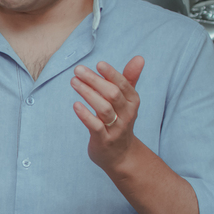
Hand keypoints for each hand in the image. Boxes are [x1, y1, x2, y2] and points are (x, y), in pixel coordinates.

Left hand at [71, 56, 144, 170]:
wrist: (121, 155)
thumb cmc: (120, 121)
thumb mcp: (127, 101)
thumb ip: (130, 79)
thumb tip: (139, 58)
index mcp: (132, 102)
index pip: (123, 85)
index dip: (112, 74)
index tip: (99, 64)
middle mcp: (127, 115)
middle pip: (112, 95)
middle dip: (95, 81)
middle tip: (78, 70)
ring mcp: (115, 128)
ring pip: (104, 109)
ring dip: (88, 94)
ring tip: (74, 82)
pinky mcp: (103, 140)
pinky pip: (95, 127)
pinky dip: (85, 115)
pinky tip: (75, 105)